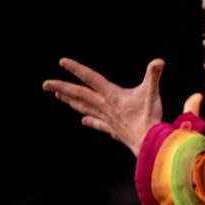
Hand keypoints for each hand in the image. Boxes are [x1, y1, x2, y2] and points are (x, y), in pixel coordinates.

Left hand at [42, 58, 165, 155]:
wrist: (148, 143)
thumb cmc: (149, 117)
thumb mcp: (152, 92)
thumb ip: (154, 75)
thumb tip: (159, 61)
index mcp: (112, 95)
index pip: (91, 78)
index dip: (77, 69)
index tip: (62, 62)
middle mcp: (105, 107)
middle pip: (80, 95)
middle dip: (62, 88)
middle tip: (46, 85)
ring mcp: (107, 119)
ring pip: (85, 108)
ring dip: (72, 101)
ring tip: (59, 97)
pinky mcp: (114, 130)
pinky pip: (99, 124)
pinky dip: (91, 121)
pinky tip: (84, 121)